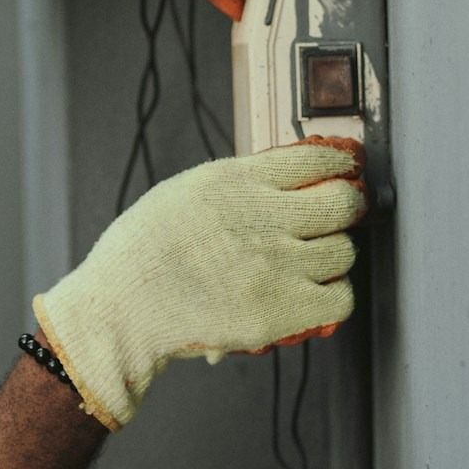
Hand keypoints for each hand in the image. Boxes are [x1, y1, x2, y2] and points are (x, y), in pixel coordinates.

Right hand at [34, 138, 365, 430]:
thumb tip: (284, 180)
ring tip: (312, 261)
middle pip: (342, 203)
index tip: (344, 169)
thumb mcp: (184, 192)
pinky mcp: (282, 310)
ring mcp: (277, 265)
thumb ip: (236, 185)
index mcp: (237, 181)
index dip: (339, 163)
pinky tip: (313, 294)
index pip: (316, 158)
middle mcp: (263, 217)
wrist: (122, 308)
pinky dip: (333, 297)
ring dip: (333, 255)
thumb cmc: (142, 254)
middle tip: (340, 215)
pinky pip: (340, 298)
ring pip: (344, 252)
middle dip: (346, 207)